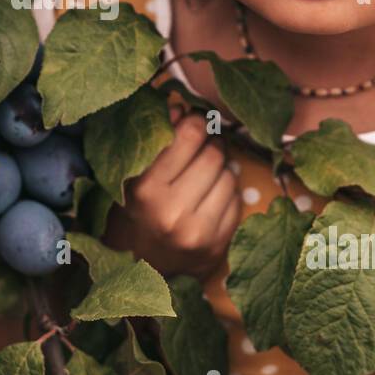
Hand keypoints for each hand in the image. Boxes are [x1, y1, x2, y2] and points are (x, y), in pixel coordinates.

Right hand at [103, 101, 239, 279]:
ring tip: (207, 172)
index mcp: (146, 189)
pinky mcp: (219, 244)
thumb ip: (157, 139)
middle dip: (211, 144)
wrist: (149, 267)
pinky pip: (237, 199)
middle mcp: (171, 212)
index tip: (195, 121)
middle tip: (206, 144)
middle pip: (212, 154)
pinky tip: (213, 195)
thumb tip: (180, 106)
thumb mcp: (137, 176)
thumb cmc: (141, 211)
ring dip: (221, 167)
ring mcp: (198, 231)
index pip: (188, 135)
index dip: (196, 122)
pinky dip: (228, 191)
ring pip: (228, 175)